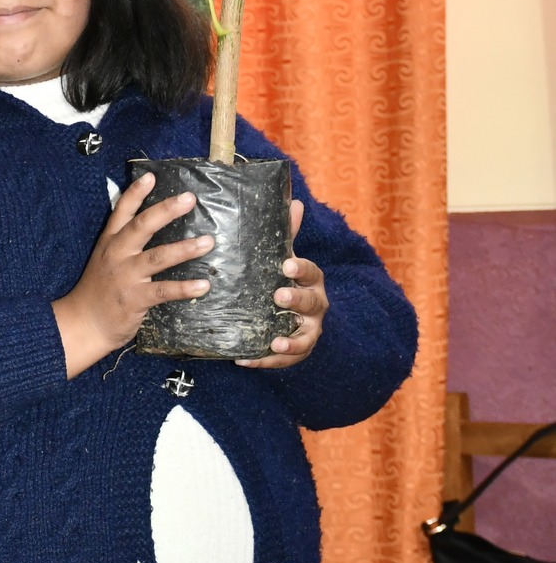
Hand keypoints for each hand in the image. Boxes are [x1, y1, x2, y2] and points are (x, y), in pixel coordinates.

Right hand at [52, 171, 213, 378]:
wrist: (83, 324)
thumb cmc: (99, 291)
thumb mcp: (104, 259)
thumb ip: (123, 242)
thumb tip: (149, 223)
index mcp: (110, 243)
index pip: (121, 212)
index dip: (135, 193)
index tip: (151, 176)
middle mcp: (117, 255)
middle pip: (142, 227)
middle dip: (166, 211)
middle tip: (189, 199)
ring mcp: (126, 277)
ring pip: (158, 257)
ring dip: (185, 248)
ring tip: (208, 242)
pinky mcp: (135, 299)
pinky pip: (164, 290)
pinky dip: (185, 288)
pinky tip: (203, 284)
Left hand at [236, 199, 327, 367]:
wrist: (292, 311)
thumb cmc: (283, 278)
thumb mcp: (283, 257)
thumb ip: (286, 234)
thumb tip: (295, 200)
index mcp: (311, 279)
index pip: (310, 271)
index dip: (300, 268)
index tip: (286, 264)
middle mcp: (315, 305)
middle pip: (311, 303)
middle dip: (296, 300)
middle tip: (278, 296)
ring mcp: (309, 330)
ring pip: (305, 337)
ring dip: (291, 342)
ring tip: (275, 343)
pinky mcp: (298, 351)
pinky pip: (286, 360)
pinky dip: (267, 361)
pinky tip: (246, 359)